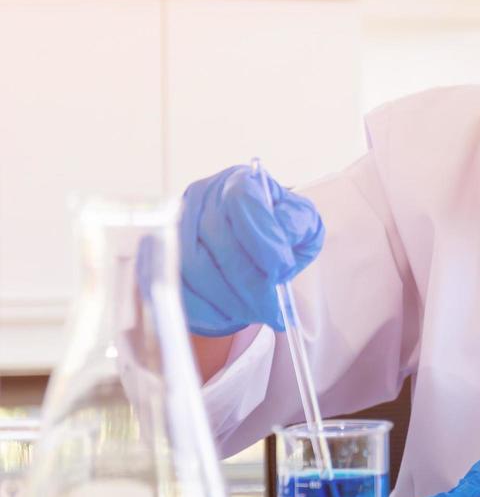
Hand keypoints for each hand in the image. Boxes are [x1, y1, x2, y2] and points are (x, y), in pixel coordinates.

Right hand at [178, 164, 324, 336]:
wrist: (251, 243)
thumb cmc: (280, 230)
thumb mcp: (302, 222)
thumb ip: (297, 225)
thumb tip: (283, 240)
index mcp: (240, 181)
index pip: (242, 201)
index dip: (262, 238)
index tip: (283, 269)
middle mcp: (203, 196)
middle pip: (214, 237)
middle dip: (247, 280)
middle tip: (270, 307)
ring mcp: (176, 224)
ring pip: (191, 264)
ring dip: (226, 297)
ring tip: (254, 313)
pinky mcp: (161, 253)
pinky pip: (175, 284)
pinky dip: (204, 306)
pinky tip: (229, 315)